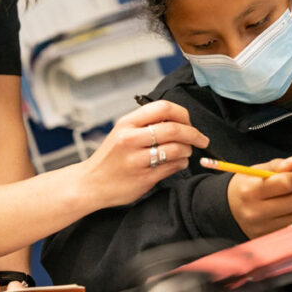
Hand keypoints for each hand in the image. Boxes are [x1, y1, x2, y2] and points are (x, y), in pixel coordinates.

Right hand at [79, 100, 209, 207]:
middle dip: (194, 133)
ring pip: (177, 149)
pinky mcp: (143, 178)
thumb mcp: (122, 132)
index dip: (183, 113)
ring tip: (185, 152)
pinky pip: (173, 167)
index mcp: (127, 123)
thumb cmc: (110, 157)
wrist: (90, 184)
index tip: (189, 122)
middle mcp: (130, 139)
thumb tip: (179, 120)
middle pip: (174, 128)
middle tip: (202, 139)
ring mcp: (137, 160)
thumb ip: (145, 124)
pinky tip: (177, 163)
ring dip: (188, 150)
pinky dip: (181, 163)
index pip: (163, 107)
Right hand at [227, 157, 291, 238]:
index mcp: (249, 190)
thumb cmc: (245, 187)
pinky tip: (284, 211)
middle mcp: (254, 211)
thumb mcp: (256, 171)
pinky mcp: (268, 236)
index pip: (285, 183)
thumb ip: (276, 165)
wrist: (229, 208)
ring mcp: (261, 227)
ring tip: (288, 199)